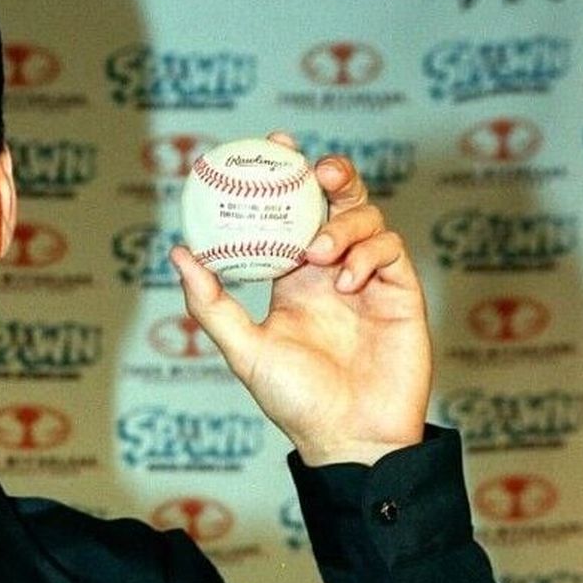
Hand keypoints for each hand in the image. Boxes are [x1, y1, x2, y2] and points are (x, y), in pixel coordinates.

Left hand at [169, 133, 430, 465]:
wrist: (350, 438)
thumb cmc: (295, 401)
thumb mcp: (243, 350)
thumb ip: (211, 304)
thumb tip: (180, 253)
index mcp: (291, 278)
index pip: (289, 213)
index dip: (286, 174)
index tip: (273, 144)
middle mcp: (330, 271)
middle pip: (337, 202)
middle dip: (330, 175)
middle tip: (314, 169)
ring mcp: (369, 280)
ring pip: (367, 219)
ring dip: (343, 224)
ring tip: (319, 252)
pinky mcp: (402, 294)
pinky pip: (391, 251)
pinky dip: (369, 253)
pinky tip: (347, 280)